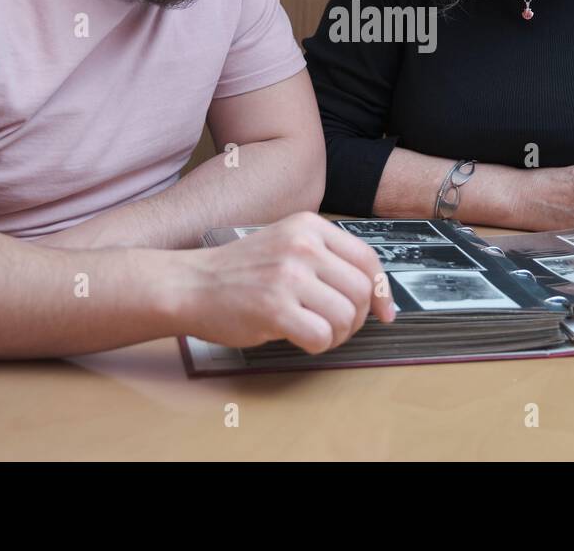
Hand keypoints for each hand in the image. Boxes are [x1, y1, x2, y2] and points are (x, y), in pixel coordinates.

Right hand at [174, 212, 394, 353]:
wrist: (190, 284)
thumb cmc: (239, 272)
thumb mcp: (287, 245)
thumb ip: (327, 260)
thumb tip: (375, 294)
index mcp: (309, 226)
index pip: (367, 259)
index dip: (381, 291)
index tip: (383, 311)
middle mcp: (302, 246)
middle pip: (361, 291)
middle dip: (357, 318)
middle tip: (338, 327)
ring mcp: (288, 276)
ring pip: (346, 317)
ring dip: (338, 335)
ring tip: (317, 332)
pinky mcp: (275, 308)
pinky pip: (322, 337)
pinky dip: (319, 346)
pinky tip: (302, 339)